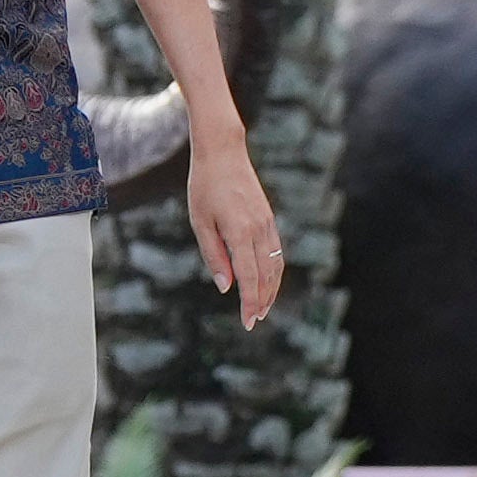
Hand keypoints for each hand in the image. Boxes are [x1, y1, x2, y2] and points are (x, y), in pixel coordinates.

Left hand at [186, 125, 285, 326]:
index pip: (249, 278)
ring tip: (262, 307)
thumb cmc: (204, 186)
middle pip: (266, 276)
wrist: (223, 152)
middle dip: (262, 301)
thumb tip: (226, 287)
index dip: (249, 304)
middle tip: (253, 321)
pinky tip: (267, 280)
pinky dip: (274, 271)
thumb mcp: (200, 222)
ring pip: (275, 265)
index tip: (248, 323)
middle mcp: (259, 230)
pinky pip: (276, 252)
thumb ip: (213, 255)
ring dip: (271, 289)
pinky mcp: (268, 218)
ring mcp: (267, 223)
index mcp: (240, 232)